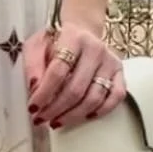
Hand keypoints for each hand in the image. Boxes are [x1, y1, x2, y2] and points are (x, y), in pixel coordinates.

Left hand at [24, 14, 125, 132]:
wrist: (80, 30)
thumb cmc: (55, 41)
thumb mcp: (36, 46)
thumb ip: (33, 66)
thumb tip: (35, 89)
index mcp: (73, 39)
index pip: (58, 71)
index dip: (44, 93)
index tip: (33, 108)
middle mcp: (95, 49)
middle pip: (76, 88)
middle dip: (56, 109)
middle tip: (41, 118)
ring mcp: (110, 62)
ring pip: (94, 97)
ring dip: (73, 115)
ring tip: (57, 121)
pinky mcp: (119, 72)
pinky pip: (116, 97)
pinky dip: (101, 111)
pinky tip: (84, 116)